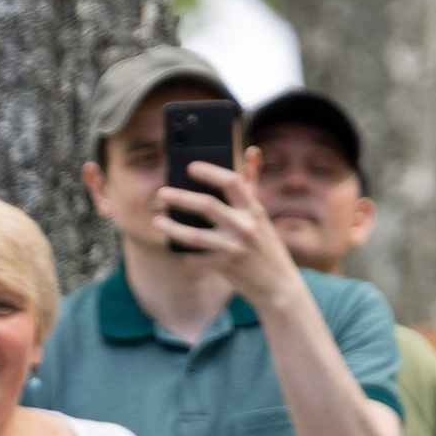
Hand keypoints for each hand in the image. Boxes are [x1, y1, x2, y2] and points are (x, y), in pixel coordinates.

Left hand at [156, 151, 302, 306]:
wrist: (279, 284)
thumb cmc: (265, 246)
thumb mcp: (261, 216)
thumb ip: (251, 186)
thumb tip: (251, 151)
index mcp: (254, 209)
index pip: (232, 182)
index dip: (210, 172)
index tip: (190, 167)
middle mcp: (246, 226)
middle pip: (207, 206)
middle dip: (181, 198)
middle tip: (161, 193)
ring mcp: (236, 247)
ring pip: (196, 236)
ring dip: (172, 228)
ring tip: (156, 221)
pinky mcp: (228, 267)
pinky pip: (197, 259)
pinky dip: (185, 254)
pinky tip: (175, 249)